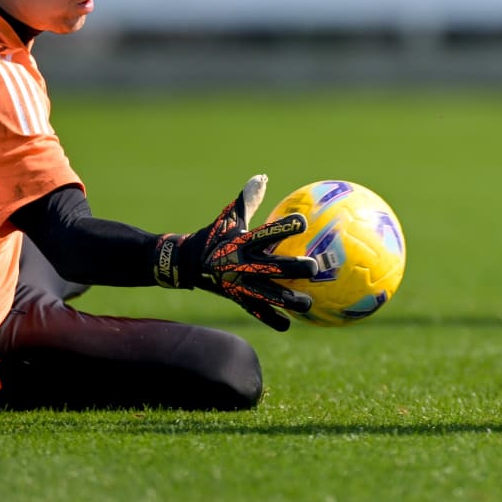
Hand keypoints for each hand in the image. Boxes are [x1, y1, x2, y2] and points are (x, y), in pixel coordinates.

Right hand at [153, 175, 317, 330]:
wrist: (188, 262)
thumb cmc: (216, 235)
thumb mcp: (230, 216)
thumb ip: (249, 199)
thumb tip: (263, 176)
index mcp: (243, 241)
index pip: (266, 232)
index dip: (284, 227)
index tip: (303, 222)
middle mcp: (243, 263)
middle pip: (273, 266)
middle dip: (294, 267)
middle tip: (313, 267)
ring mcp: (240, 284)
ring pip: (269, 295)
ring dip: (289, 300)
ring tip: (308, 303)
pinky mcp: (237, 299)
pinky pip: (256, 312)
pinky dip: (271, 319)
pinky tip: (287, 324)